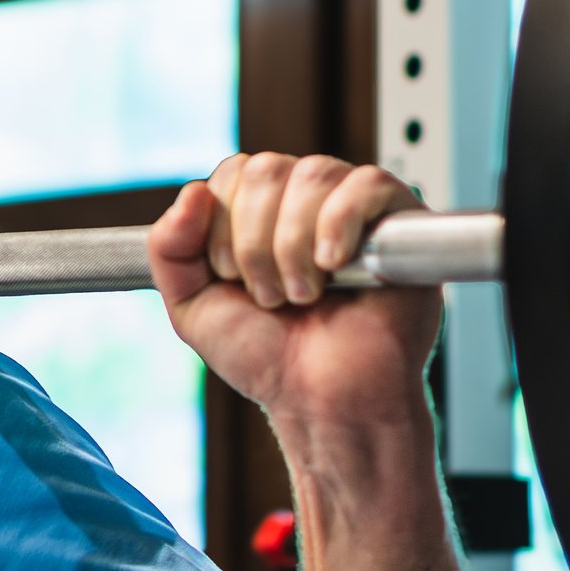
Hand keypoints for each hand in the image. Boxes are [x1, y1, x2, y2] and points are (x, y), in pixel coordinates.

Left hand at [146, 154, 441, 426]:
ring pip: (311, 175)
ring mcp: (354, 208)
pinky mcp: (400, 222)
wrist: (325, 400)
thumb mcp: (192, 308)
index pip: (233, 172)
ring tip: (304, 295)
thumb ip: (169, 249)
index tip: (231, 279)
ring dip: (293, 246)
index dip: (222, 225)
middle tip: (269, 297)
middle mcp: (305, 201)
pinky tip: (334, 264)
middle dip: (254, 243)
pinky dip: (340, 224)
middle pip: (266, 169)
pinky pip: (366, 184)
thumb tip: (192, 192)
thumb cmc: (269, 358)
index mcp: (260, 213)